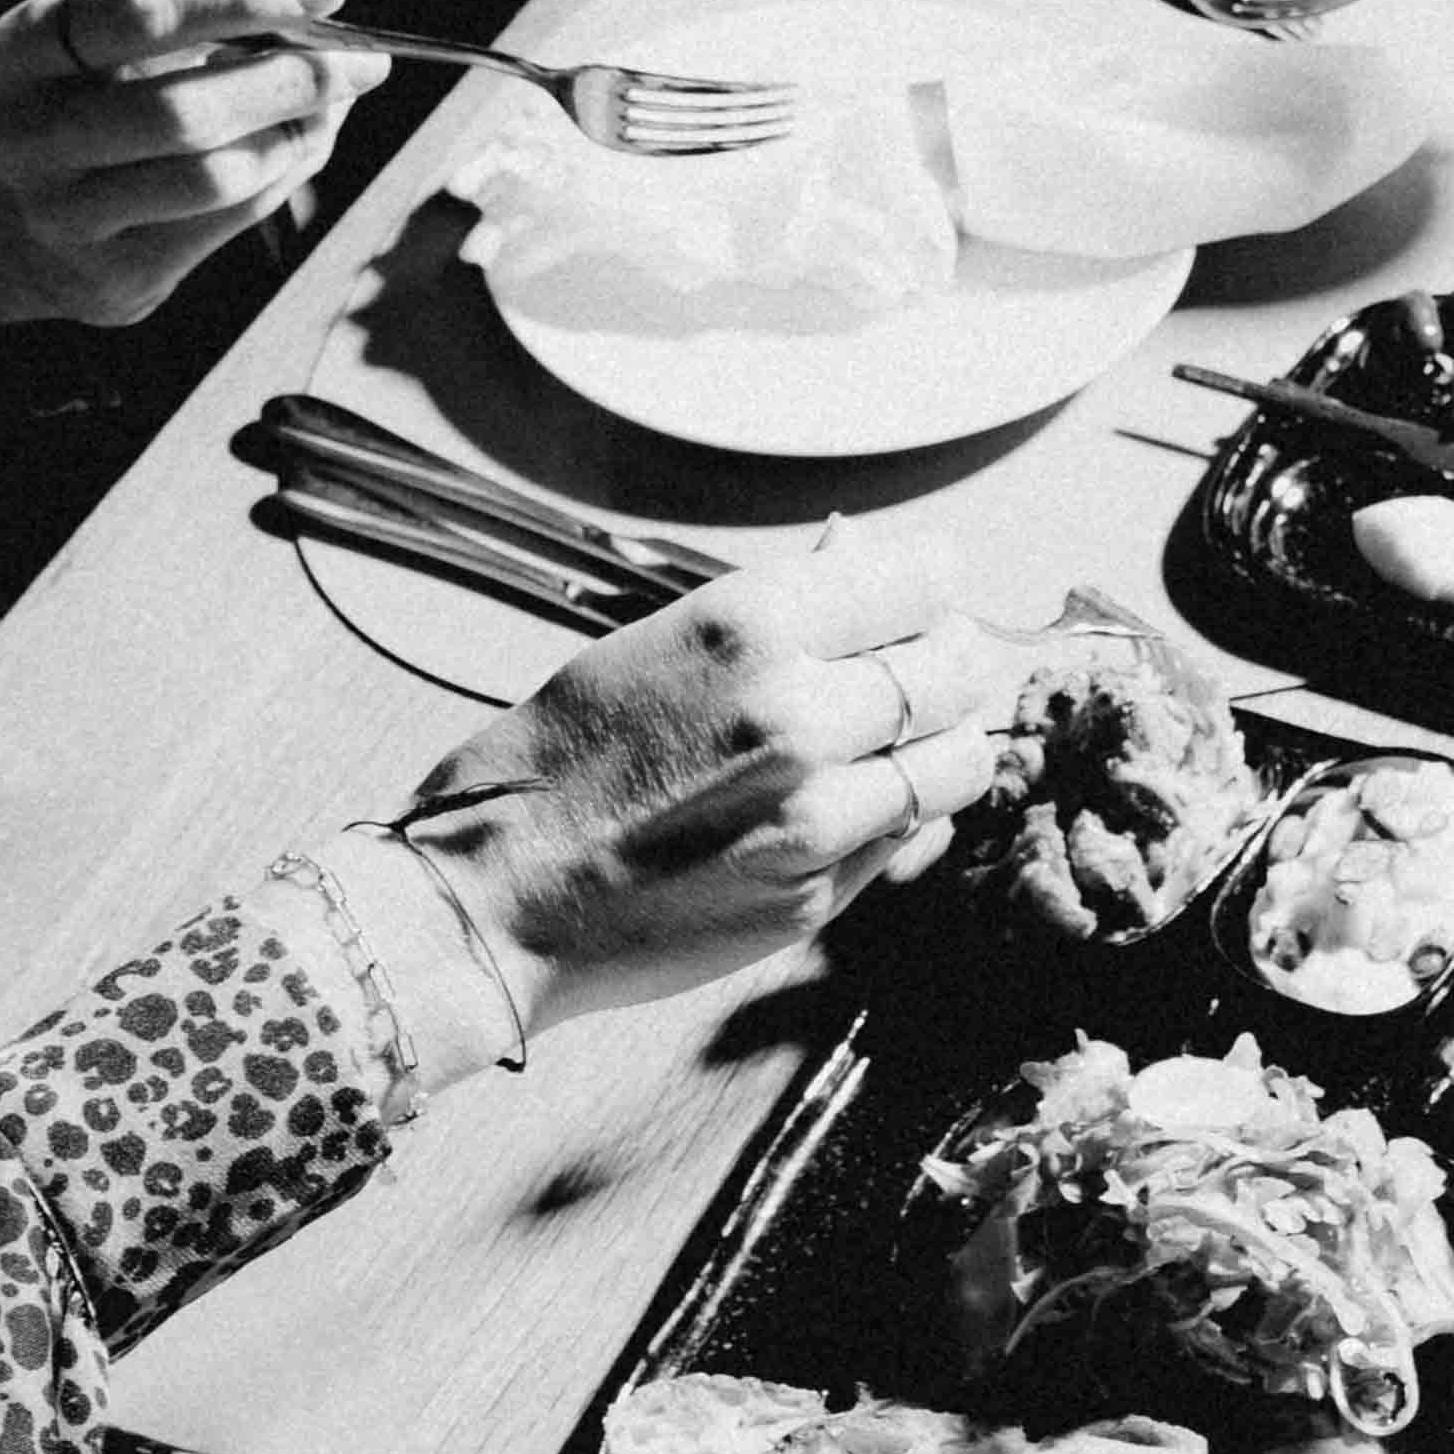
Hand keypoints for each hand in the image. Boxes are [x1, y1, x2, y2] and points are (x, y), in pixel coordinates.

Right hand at [0, 0, 387, 328]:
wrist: (27, 233)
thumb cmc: (94, 105)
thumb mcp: (119, 42)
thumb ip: (202, 4)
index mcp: (26, 47)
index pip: (139, 10)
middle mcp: (31, 132)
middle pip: (181, 107)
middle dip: (288, 80)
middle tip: (360, 61)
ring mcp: (65, 213)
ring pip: (211, 176)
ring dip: (292, 138)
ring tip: (331, 107)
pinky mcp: (111, 274)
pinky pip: (224, 223)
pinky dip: (280, 178)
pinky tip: (302, 146)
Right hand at [396, 527, 1019, 1040]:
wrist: (494, 899)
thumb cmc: (554, 764)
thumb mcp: (651, 643)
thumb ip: (772, 611)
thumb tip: (858, 555)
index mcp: (751, 624)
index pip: (922, 579)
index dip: (929, 586)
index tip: (919, 598)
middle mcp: (799, 712)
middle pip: (956, 666)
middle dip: (947, 661)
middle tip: (917, 670)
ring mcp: (818, 813)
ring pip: (959, 759)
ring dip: (941, 744)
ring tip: (898, 743)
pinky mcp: (819, 894)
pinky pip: (913, 834)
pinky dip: (906, 812)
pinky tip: (860, 804)